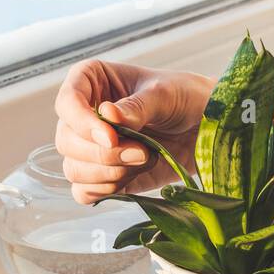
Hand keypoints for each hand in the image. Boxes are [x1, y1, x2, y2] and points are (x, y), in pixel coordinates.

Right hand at [54, 60, 211, 203]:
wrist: (206, 129)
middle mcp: (83, 114)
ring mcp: (91, 146)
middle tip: (142, 152)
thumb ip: (137, 106)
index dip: (82, 122)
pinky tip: (131, 178)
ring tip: (144, 159)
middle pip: (66, 141)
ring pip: (73, 169)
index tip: (111, 137)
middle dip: (103, 154)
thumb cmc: (185, 97)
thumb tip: (107, 115)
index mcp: (91, 81)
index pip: (67, 102)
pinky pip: (84, 192)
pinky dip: (105, 191)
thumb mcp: (165, 93)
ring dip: (108, 173)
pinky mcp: (102, 175)